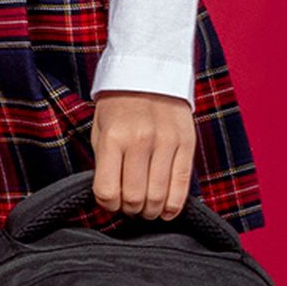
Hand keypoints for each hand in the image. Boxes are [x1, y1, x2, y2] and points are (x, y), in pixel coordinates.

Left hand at [89, 89, 195, 218]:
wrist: (149, 74)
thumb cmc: (119, 107)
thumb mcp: (100, 131)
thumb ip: (104, 165)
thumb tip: (110, 201)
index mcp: (114, 138)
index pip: (108, 191)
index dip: (108, 205)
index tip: (110, 202)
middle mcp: (140, 141)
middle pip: (135, 198)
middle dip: (130, 210)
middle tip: (129, 206)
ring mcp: (166, 143)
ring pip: (159, 197)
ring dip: (151, 211)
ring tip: (147, 208)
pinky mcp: (186, 145)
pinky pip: (182, 185)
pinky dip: (173, 206)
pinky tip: (166, 210)